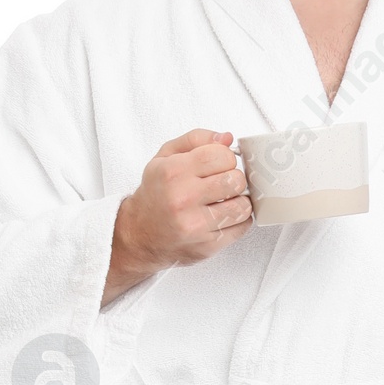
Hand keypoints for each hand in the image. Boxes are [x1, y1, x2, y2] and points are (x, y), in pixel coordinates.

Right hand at [103, 130, 252, 303]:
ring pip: (243, 206)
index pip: (222, 155)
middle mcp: (183, 199)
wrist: (140, 235)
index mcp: (173, 172)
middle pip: (236, 180)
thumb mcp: (165, 157)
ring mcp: (196, 226)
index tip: (218, 164)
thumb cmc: (156, 194)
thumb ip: (196, 140)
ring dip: (239, 201)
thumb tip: (227, 138)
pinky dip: (238, 220)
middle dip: (233, 179)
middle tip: (221, 183)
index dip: (225, 158)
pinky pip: (242, 227)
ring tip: (224, 200)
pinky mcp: (207, 246)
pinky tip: (223, 216)